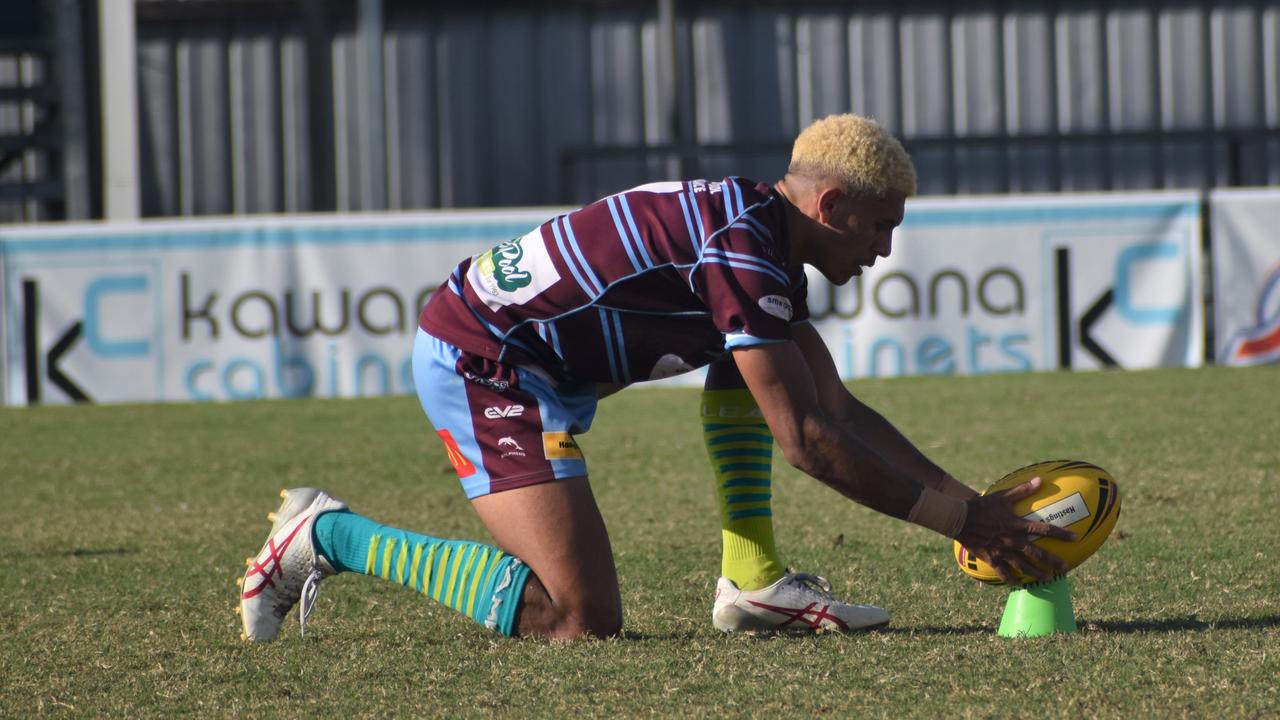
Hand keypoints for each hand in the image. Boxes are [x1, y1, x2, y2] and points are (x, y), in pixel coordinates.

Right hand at [954, 476, 1077, 582]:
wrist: (959, 518)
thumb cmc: (981, 505)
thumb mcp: (1002, 496)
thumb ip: (1022, 490)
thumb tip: (1039, 480)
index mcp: (1016, 525)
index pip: (1043, 529)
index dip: (1060, 533)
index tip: (1074, 538)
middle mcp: (1011, 540)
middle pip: (1036, 552)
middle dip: (1052, 561)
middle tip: (1065, 568)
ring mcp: (1001, 551)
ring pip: (1022, 565)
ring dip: (1036, 573)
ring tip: (1047, 579)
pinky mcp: (990, 557)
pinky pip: (1003, 571)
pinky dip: (1011, 578)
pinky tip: (1017, 584)